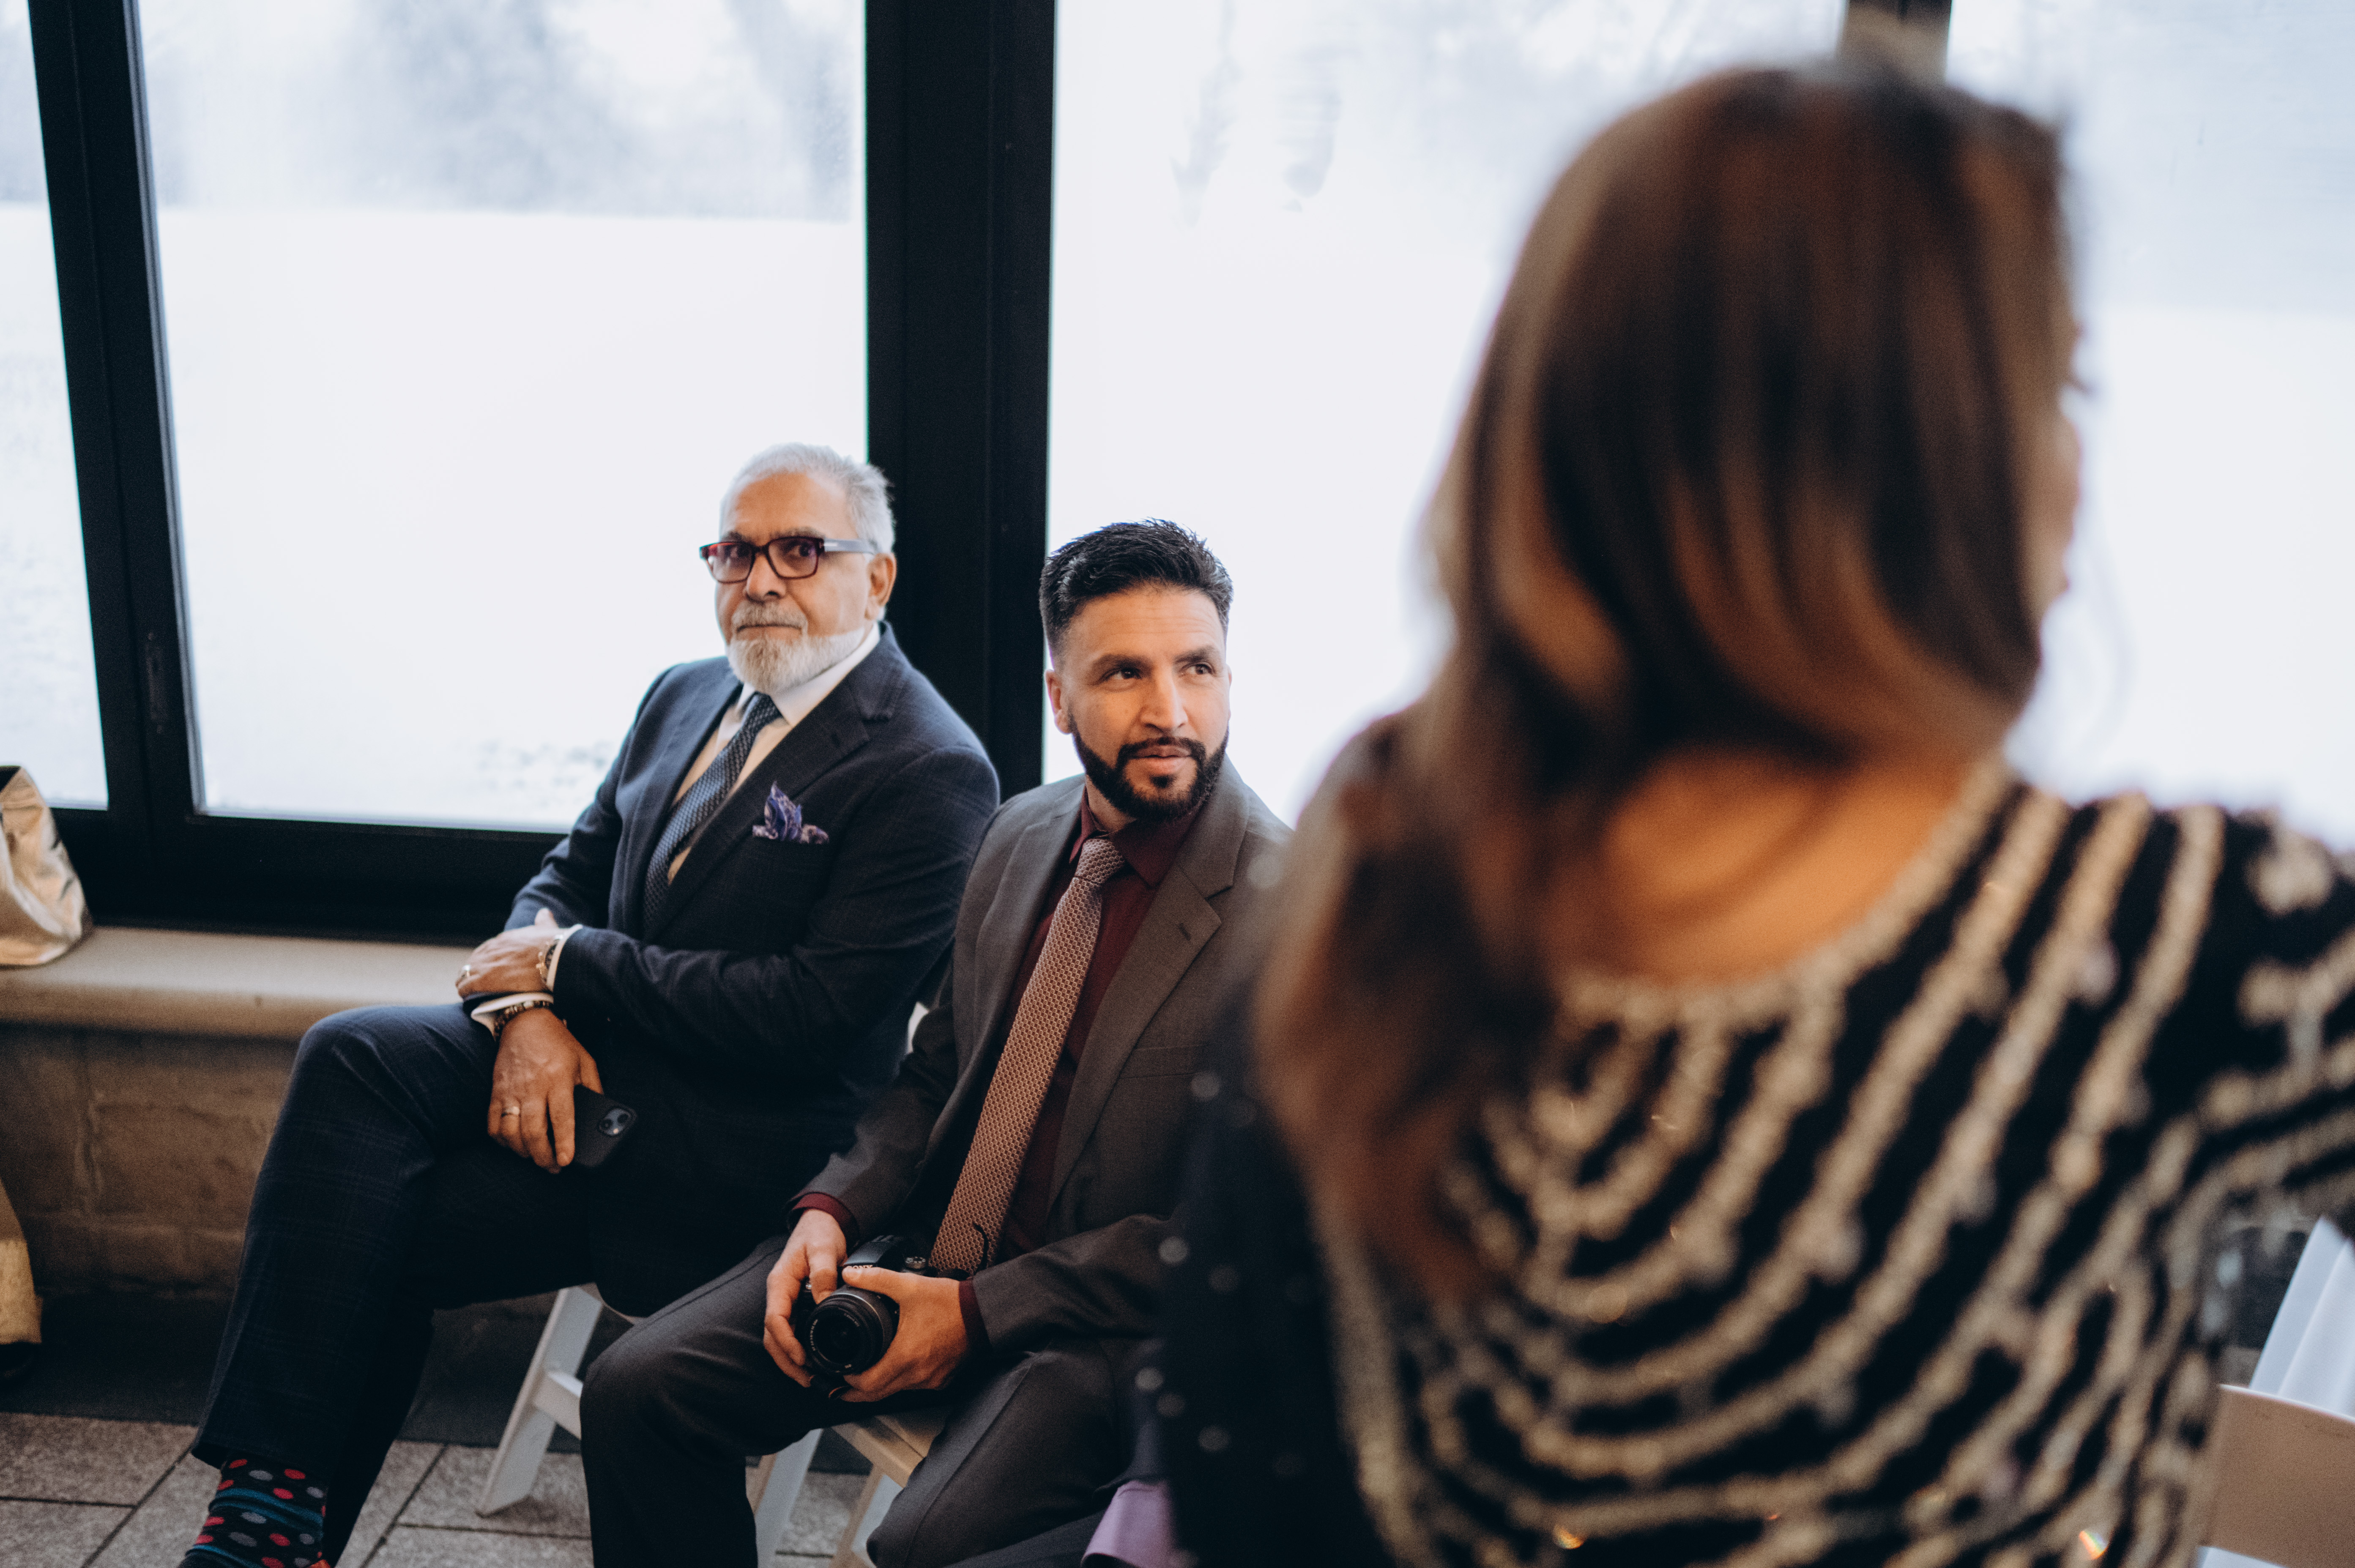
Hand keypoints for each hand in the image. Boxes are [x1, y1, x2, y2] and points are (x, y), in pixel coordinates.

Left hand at [458, 908, 559, 998]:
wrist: (552, 956)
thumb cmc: (552, 944)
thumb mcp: (546, 928)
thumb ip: (543, 921)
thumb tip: (544, 912)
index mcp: (505, 939)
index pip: (488, 948)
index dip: (485, 959)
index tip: (486, 966)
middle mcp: (492, 949)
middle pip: (474, 960)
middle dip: (472, 970)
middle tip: (473, 981)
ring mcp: (487, 964)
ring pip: (466, 973)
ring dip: (465, 981)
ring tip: (466, 990)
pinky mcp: (485, 979)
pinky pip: (466, 986)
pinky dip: (464, 991)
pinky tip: (465, 996)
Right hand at [486, 1007, 602, 1169]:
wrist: (525, 1022)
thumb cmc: (558, 1042)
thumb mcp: (585, 1060)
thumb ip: (594, 1086)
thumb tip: (601, 1113)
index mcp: (558, 1078)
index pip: (560, 1117)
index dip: (564, 1142)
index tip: (566, 1161)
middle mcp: (532, 1086)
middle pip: (533, 1131)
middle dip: (542, 1156)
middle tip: (553, 1167)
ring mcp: (511, 1090)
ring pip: (510, 1131)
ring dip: (522, 1151)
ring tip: (536, 1157)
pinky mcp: (496, 1092)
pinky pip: (492, 1124)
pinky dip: (502, 1141)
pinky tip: (514, 1145)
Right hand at [765, 1209, 847, 1384]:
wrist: (821, 1224)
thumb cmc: (819, 1234)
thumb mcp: (824, 1249)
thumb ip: (824, 1273)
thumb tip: (823, 1301)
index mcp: (780, 1283)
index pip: (774, 1319)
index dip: (786, 1342)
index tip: (801, 1357)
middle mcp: (779, 1295)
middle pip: (772, 1336)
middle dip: (786, 1360)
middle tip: (806, 1379)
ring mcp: (786, 1301)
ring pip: (779, 1337)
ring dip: (790, 1359)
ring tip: (809, 1377)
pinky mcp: (796, 1304)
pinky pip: (791, 1331)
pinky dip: (797, 1348)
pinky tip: (811, 1359)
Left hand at [836, 1269, 968, 1400]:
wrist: (984, 1312)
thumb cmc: (952, 1303)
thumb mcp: (909, 1286)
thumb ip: (876, 1279)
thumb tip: (851, 1275)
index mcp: (905, 1356)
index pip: (868, 1385)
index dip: (849, 1383)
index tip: (843, 1374)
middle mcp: (918, 1373)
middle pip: (878, 1395)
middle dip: (858, 1391)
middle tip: (845, 1384)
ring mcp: (932, 1379)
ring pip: (897, 1390)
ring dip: (882, 1384)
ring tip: (870, 1371)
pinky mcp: (943, 1379)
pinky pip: (916, 1386)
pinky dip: (903, 1380)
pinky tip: (900, 1365)